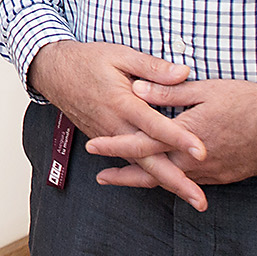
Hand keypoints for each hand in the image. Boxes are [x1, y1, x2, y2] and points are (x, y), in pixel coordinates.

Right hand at [27, 40, 210, 208]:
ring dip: (167, 184)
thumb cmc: (88, 60)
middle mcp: (116, 127)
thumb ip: (152, 67)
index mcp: (122, 103)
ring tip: (192, 198)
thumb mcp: (121, 55)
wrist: (54, 73)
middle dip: (177, 182)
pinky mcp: (107, 142)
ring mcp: (110, 138)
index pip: (155, 126)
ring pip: (141, 168)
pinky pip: (131, 163)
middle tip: (200, 201)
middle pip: (149, 161)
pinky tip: (168, 185)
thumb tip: (183, 73)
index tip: (202, 151)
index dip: (179, 139)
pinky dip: (150, 177)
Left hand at [87, 79, 256, 199]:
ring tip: (122, 180)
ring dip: (144, 180)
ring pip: (169, 181)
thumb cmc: (248, 102)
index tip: (93, 146)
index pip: (143, 143)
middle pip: (151, 172)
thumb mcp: (207, 89)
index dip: (116, 145)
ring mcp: (209, 174)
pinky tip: (162, 177)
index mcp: (187, 135)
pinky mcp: (222, 179)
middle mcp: (194, 161)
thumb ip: (170, 92)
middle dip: (123, 175)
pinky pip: (189, 182)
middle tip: (100, 176)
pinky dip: (170, 180)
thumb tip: (138, 89)